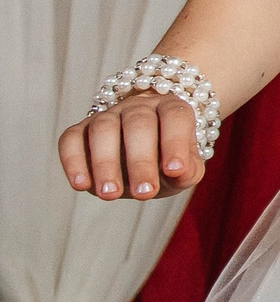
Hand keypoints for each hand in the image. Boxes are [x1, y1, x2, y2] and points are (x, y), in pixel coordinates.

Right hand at [59, 93, 205, 201]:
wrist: (143, 155)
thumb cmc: (168, 161)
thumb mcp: (185, 169)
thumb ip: (187, 170)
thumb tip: (179, 173)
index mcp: (171, 109)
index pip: (175, 117)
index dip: (175, 142)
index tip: (174, 171)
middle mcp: (138, 107)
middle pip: (138, 124)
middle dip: (141, 161)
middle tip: (144, 193)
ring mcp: (107, 116)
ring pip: (103, 129)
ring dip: (106, 163)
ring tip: (110, 194)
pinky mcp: (80, 130)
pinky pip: (71, 139)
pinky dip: (73, 161)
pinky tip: (81, 185)